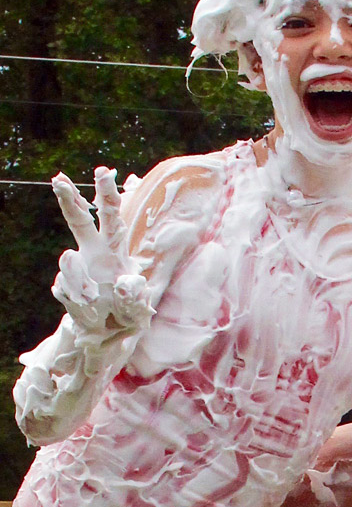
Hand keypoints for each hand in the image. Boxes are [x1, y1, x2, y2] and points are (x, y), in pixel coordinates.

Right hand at [51, 166, 148, 332]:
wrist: (100, 335)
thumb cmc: (123, 316)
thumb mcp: (137, 311)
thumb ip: (133, 297)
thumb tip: (126, 280)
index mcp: (116, 251)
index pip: (111, 218)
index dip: (107, 195)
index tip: (104, 171)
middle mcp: (93, 255)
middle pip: (79, 222)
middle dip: (69, 199)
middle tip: (58, 178)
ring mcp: (75, 270)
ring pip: (68, 260)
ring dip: (79, 280)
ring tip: (94, 300)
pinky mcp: (63, 285)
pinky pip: (65, 287)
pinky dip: (78, 299)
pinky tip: (88, 307)